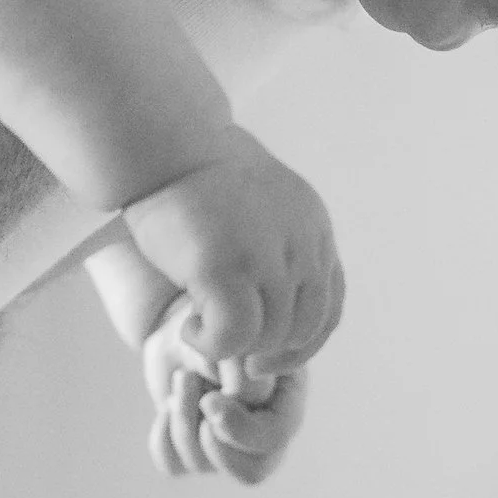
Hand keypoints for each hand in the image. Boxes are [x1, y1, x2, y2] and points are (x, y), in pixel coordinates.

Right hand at [118, 132, 341, 379]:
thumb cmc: (201, 178)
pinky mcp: (226, 267)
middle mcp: (301, 244)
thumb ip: (281, 246)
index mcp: (314, 229)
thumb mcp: (263, 207)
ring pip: (270, 336)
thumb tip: (277, 300)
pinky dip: (212, 346)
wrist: (166, 144)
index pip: (330, 306)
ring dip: (235, 349)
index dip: (305, 342)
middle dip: (271, 353)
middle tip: (234, 352)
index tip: (271, 354)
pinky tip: (188, 330)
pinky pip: (234, 336)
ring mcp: (266, 256)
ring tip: (200, 331)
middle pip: (305, 327)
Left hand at [143, 329, 310, 486]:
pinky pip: (172, 464)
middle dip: (214, 441)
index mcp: (286, 405)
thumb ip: (244, 376)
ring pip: (202, 465)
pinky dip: (162, 435)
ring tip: (182, 378)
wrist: (189, 326)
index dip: (238, 427)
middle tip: (200, 400)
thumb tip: (233, 407)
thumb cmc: (221, 323)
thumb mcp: (233, 341)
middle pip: (251, 472)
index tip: (209, 398)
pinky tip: (168, 403)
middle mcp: (263, 434)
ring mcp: (227, 446)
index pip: (273, 438)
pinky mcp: (191, 448)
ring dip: (183, 419)